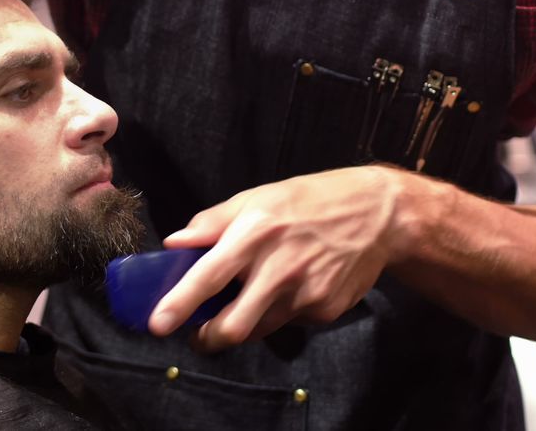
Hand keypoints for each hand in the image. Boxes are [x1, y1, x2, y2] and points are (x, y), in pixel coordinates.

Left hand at [148, 165, 427, 351]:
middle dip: (209, 338)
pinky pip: (289, 322)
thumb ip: (212, 222)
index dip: (180, 303)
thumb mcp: (258, 197)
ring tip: (253, 296)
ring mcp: (305, 293)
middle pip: (233, 326)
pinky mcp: (326, 310)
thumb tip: (175, 243)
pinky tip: (294, 285)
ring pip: (259, 329)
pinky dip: (280, 311)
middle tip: (200, 333)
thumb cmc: (309, 200)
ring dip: (245, 323)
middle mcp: (279, 267)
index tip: (157, 324)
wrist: (378, 214)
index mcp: (255, 233)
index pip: (209, 276)